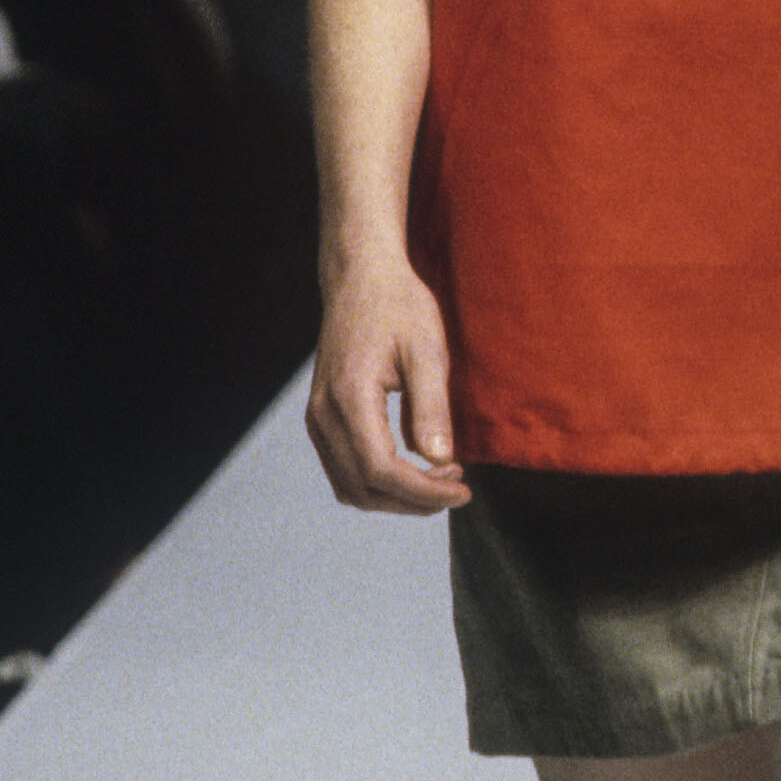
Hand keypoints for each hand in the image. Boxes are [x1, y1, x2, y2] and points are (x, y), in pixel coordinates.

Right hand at [304, 256, 469, 513]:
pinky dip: (378, 483)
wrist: (360, 279)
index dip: (423, 492)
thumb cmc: (397, 307)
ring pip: (350, 487)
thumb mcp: (427, 350)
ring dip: (395, 497)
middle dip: (413, 501)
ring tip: (438, 479)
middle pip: (364, 488)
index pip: (382, 470)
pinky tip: (412, 468)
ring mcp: (317, 418)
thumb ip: (432, 408)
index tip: (463, 490)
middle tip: (457, 485)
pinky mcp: (321, 418)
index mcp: (349, 397)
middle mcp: (323, 414)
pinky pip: (343, 470)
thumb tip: (441, 461)